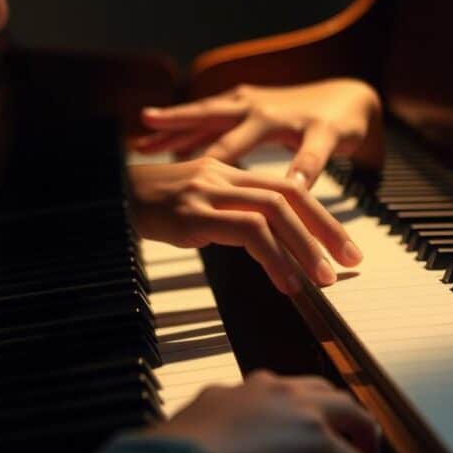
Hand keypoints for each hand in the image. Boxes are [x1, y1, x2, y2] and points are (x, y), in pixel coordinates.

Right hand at [128, 158, 362, 292]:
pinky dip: (274, 258)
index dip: (320, 215)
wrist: (101, 194)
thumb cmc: (142, 205)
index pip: (286, 187)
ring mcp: (208, 191)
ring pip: (276, 211)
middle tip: (351, 261)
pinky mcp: (193, 212)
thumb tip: (256, 240)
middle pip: (291, 194)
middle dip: (327, 229)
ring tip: (325, 279)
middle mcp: (223, 174)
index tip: (341, 246)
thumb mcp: (191, 205)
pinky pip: (247, 231)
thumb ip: (225, 215)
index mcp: (226, 171)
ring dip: (307, 247)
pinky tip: (285, 281)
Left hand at [134, 79, 382, 187]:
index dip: (165, 131)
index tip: (135, 142)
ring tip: (206, 165)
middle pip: (209, 120)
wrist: (351, 98)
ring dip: (231, 151)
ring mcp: (287, 118)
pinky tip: (295, 186)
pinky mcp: (322, 130)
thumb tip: (184, 162)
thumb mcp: (252, 128)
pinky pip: (311, 154)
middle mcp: (255, 110)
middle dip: (177, 127)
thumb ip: (222, 144)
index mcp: (236, 110)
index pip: (193, 121)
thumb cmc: (296, 118)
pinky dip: (303, 170)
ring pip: (255, 136)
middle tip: (145, 138)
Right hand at [146, 370, 380, 452]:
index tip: (294, 426)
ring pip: (351, 413)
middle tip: (346, 434)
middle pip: (322, 391)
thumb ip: (206, 432)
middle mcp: (272, 391)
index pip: (276, 389)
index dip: (293, 408)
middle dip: (337, 412)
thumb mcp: (190, 434)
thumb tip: (195, 447)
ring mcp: (298, 413)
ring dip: (361, 434)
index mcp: (239, 390)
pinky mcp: (319, 444)